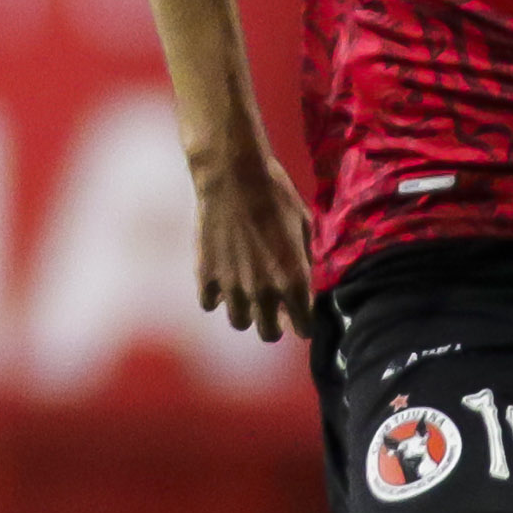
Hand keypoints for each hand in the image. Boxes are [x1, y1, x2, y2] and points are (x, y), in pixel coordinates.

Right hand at [191, 146, 314, 340]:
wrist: (235, 177)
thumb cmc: (277, 196)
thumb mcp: (305, 228)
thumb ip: (306, 261)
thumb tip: (307, 279)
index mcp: (294, 281)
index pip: (304, 327)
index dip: (304, 321)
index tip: (300, 314)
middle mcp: (264, 292)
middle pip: (269, 334)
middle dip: (275, 324)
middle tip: (274, 308)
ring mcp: (232, 287)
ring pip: (239, 323)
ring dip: (245, 311)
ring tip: (246, 292)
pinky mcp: (206, 276)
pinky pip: (209, 304)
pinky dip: (216, 296)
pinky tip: (222, 279)